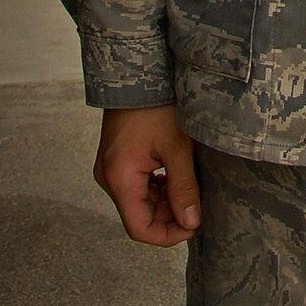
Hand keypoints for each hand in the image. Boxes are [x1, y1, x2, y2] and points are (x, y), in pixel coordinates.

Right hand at [93, 103, 200, 246]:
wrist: (138, 71)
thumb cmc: (155, 104)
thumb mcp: (177, 147)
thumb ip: (184, 188)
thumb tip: (191, 223)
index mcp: (119, 178)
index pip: (140, 228)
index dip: (168, 235)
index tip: (193, 226)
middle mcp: (108, 178)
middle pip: (139, 216)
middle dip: (169, 216)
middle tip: (197, 203)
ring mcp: (110, 169)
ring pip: (139, 202)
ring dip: (164, 201)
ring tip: (188, 185)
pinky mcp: (116, 160)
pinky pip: (136, 186)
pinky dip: (156, 188)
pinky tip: (174, 175)